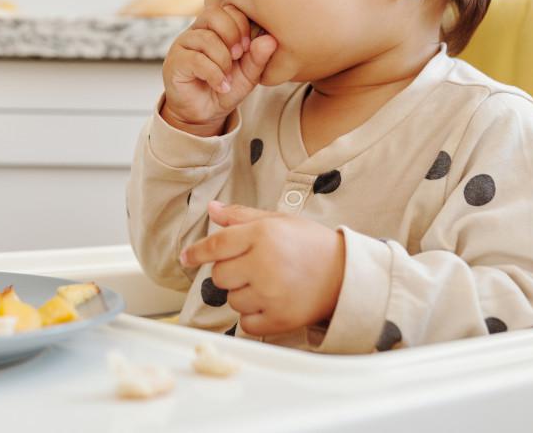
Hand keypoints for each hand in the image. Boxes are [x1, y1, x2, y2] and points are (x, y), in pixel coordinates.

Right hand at [161, 4, 276, 136]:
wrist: (204, 113)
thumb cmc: (225, 88)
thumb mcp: (248, 74)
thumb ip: (259, 57)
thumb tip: (270, 40)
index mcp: (215, 28)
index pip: (228, 8)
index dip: (241, 24)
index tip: (248, 47)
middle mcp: (197, 31)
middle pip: (213, 14)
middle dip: (232, 35)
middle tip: (239, 56)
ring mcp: (183, 45)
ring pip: (206, 39)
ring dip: (223, 61)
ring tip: (228, 78)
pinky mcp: (175, 62)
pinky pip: (196, 59)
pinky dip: (214, 74)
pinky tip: (221, 86)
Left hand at [179, 201, 344, 335]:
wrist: (347, 275)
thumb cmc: (310, 244)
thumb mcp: (278, 220)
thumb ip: (241, 216)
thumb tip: (212, 208)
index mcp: (263, 235)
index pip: (216, 245)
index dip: (196, 252)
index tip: (186, 257)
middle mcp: (264, 264)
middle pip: (219, 276)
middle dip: (229, 272)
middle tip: (250, 268)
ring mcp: (271, 294)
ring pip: (232, 300)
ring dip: (242, 295)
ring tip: (266, 285)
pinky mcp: (280, 319)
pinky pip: (247, 323)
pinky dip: (253, 316)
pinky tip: (269, 303)